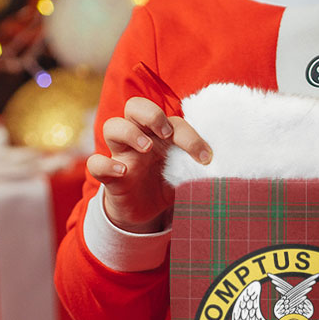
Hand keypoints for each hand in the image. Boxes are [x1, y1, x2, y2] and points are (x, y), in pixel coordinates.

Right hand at [86, 96, 210, 232]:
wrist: (146, 212)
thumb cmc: (167, 183)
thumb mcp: (186, 173)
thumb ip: (198, 166)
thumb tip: (223, 166)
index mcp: (160, 134)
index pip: (172, 120)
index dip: (190, 136)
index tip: (205, 158)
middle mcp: (139, 138)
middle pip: (135, 106)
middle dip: (151, 114)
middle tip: (166, 133)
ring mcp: (121, 155)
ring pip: (112, 126)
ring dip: (130, 132)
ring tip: (147, 148)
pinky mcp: (109, 176)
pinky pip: (95, 163)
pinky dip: (105, 164)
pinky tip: (123, 172)